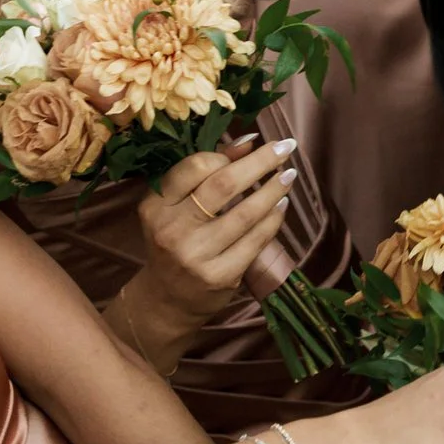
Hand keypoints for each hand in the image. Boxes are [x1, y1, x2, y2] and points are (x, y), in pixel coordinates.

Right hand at [121, 137, 298, 363]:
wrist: (167, 300)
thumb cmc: (175, 242)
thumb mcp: (176, 208)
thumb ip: (205, 174)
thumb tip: (248, 142)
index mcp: (155, 205)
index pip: (195, 167)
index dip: (228, 153)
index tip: (254, 143)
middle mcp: (171, 229)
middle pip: (223, 185)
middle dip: (260, 162)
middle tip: (285, 147)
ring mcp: (195, 255)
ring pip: (245, 213)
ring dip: (273, 189)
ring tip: (289, 175)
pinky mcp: (219, 276)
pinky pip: (255, 240)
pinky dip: (273, 219)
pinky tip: (282, 205)